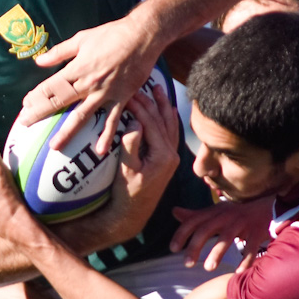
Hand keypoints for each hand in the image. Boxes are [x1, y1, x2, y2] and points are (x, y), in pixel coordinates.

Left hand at [20, 15, 159, 154]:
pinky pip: (112, 120)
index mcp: (77, 68)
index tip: (24, 106)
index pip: (50, 86)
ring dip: (67, 133)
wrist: (142, 36)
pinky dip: (106, 136)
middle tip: (25, 126)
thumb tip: (39, 61)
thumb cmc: (111, 34)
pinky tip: (99, 151)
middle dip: (40, 114)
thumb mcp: (81, 39)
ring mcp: (105, 93)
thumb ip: (59, 52)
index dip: (36, 97)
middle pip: (59, 102)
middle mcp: (88, 84)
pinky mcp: (121, 98)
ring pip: (82, 117)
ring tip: (55, 147)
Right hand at [94, 86, 179, 238]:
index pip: (152, 123)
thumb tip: (135, 123)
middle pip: (162, 120)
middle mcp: (172, 154)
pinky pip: (170, 133)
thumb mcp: (126, 170)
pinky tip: (167, 109)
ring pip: (169, 124)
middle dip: (151, 101)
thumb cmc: (126, 194)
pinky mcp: (168, 159)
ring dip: (163, 105)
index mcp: (164, 155)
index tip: (127, 93)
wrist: (133, 214)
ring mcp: (172, 156)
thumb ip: (131, 146)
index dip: (139, 106)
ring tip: (157, 88)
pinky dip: (168, 119)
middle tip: (140, 83)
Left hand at [171, 195, 275, 270]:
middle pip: (206, 229)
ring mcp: (243, 222)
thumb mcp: (216, 212)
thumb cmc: (237, 213)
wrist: (269, 206)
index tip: (173, 249)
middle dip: (195, 246)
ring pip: (227, 237)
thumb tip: (174, 211)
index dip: (182, 234)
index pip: (194, 221)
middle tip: (187, 264)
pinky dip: (245, 259)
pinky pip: (251, 246)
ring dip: (216, 252)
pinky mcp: (258, 230)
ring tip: (208, 268)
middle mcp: (227, 216)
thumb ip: (195, 215)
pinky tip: (238, 272)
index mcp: (215, 212)